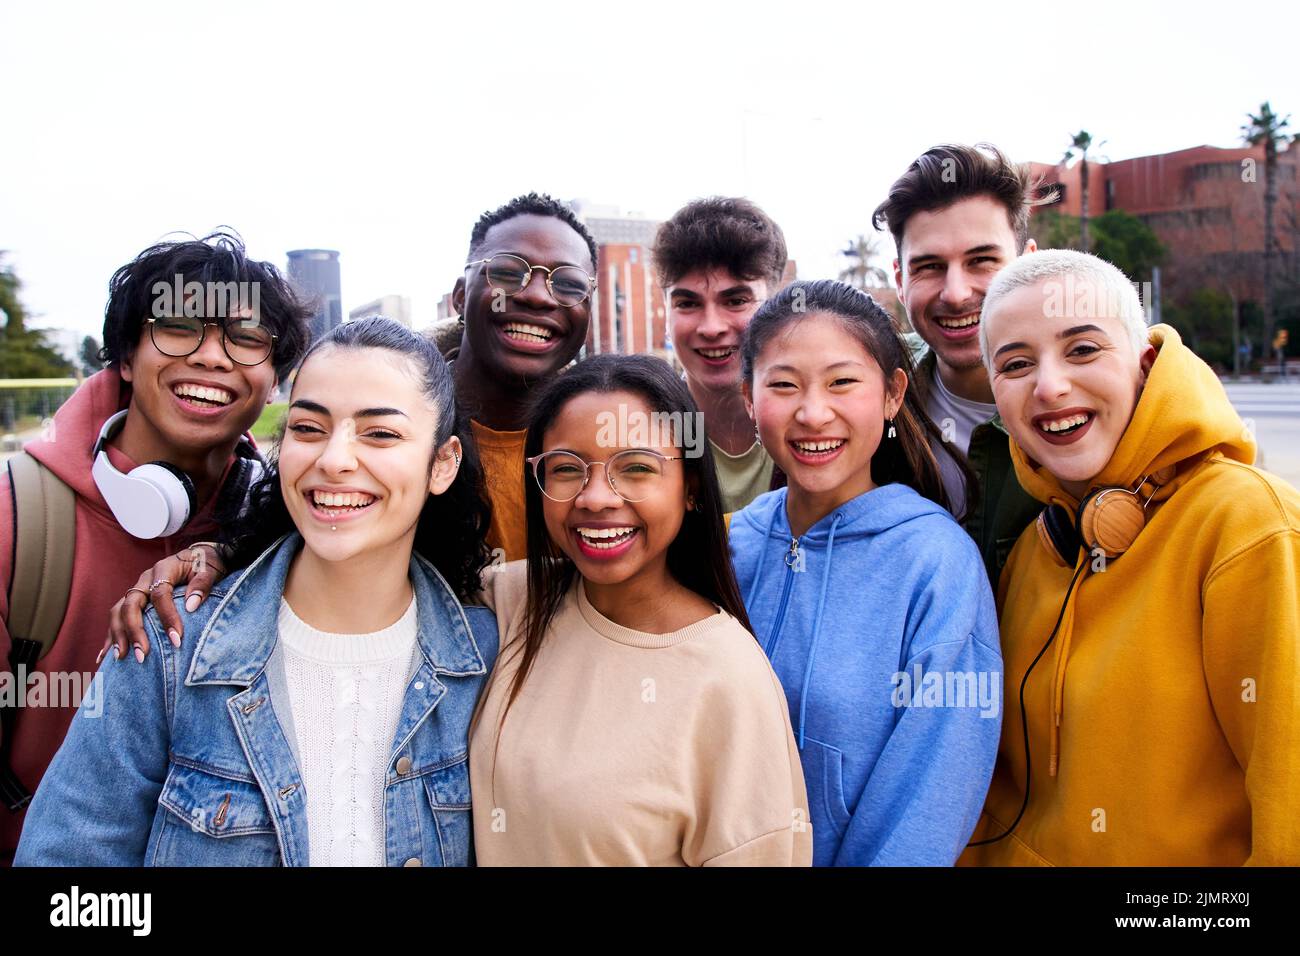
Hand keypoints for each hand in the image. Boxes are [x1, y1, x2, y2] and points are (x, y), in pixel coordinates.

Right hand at [102, 544, 225, 663]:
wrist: (198, 557)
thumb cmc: (205, 564)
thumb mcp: (209, 570)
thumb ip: (202, 584)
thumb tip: (191, 606)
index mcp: (163, 569)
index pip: (160, 594)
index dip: (167, 617)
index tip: (177, 639)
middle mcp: (145, 579)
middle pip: (131, 604)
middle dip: (135, 631)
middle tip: (143, 655)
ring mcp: (136, 589)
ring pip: (118, 611)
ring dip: (118, 635)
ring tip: (121, 657)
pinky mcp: (133, 600)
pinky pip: (117, 617)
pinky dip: (111, 635)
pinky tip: (106, 655)